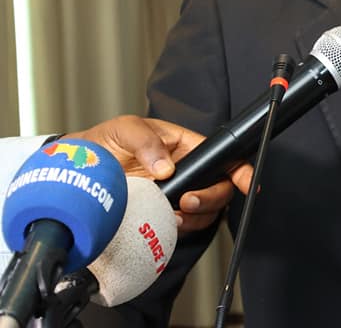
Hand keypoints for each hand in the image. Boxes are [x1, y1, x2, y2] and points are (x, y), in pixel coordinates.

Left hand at [63, 115, 253, 233]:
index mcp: (185, 145)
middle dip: (212, 197)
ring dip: (198, 215)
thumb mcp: (124, 130)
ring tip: (174, 213)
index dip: (240, 169)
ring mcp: (177, 194)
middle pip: (220, 186)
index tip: (246, 182)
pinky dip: (184, 227)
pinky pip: (187, 224)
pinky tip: (168, 222)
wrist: (78, 174)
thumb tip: (166, 165)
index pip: (221, 156)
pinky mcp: (165, 214)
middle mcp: (187, 170)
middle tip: (188, 201)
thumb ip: (146, 141)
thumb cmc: (104, 144)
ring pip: (208, 209)